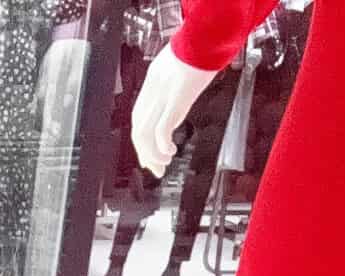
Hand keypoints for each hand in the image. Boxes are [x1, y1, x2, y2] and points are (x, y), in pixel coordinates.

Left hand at [132, 45, 218, 176]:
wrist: (207, 38)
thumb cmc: (199, 50)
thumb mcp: (178, 71)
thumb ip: (171, 92)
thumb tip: (172, 115)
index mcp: (151, 84)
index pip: (138, 120)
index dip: (140, 142)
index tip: (147, 157)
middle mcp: (152, 91)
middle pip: (138, 130)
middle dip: (145, 154)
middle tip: (155, 169)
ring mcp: (162, 96)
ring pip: (145, 134)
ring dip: (153, 154)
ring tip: (164, 164)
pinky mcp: (174, 100)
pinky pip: (161, 129)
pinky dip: (161, 145)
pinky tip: (169, 153)